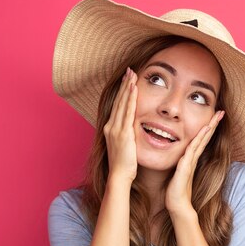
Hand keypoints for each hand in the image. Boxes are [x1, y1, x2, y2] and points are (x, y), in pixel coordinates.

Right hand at [103, 67, 138, 182]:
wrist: (119, 175)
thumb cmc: (123, 164)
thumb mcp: (123, 146)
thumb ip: (126, 135)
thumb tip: (132, 129)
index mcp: (110, 128)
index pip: (117, 105)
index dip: (122, 92)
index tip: (126, 79)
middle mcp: (111, 126)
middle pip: (118, 101)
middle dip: (124, 84)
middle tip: (129, 70)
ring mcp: (116, 129)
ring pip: (122, 103)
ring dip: (127, 87)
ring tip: (132, 74)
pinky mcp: (123, 133)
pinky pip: (127, 112)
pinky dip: (130, 99)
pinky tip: (133, 88)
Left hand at [165, 110, 224, 214]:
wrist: (177, 205)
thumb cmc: (176, 191)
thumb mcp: (177, 173)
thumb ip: (180, 165)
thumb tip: (179, 159)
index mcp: (191, 159)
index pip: (201, 140)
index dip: (208, 128)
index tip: (214, 117)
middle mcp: (193, 159)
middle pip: (205, 138)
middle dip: (213, 124)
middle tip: (221, 112)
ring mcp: (191, 162)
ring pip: (201, 141)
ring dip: (209, 128)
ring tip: (216, 117)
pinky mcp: (186, 167)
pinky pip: (192, 150)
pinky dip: (199, 140)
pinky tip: (204, 131)